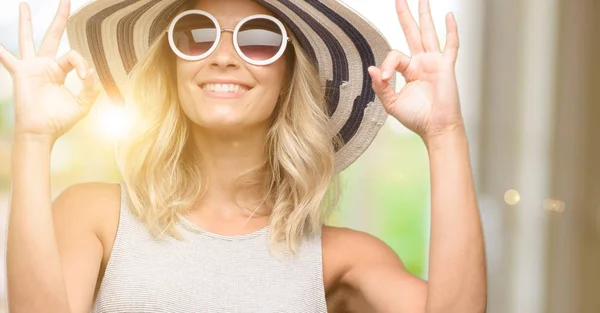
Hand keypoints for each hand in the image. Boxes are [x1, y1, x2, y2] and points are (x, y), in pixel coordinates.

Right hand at [0, 0, 99, 142]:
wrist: (42, 132)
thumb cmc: (60, 120)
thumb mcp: (83, 105)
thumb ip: (91, 88)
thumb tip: (92, 70)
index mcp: (61, 72)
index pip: (74, 56)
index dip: (82, 64)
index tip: (85, 78)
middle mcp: (46, 66)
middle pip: (53, 37)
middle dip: (59, 19)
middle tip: (66, 0)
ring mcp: (31, 68)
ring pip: (28, 39)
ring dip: (26, 22)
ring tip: (24, 5)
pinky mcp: (21, 74)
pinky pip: (8, 59)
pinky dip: (2, 52)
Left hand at [368, 0, 462, 138]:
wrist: (435, 128)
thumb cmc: (417, 118)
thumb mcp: (391, 103)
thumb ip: (380, 86)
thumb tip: (371, 69)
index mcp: (409, 70)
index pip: (394, 56)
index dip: (386, 64)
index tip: (383, 77)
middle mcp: (422, 63)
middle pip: (412, 33)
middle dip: (406, 15)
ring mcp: (434, 62)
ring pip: (429, 33)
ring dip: (425, 15)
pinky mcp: (446, 67)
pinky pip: (450, 45)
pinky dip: (451, 31)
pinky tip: (449, 16)